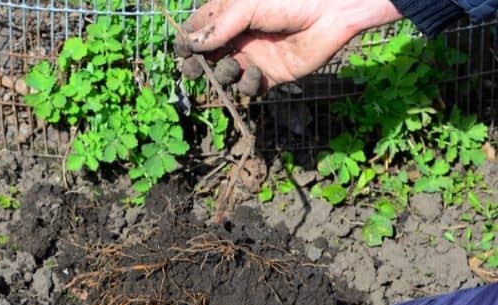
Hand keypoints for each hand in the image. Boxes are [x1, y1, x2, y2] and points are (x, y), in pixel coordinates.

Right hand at [177, 0, 401, 90]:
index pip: (199, 30)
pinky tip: (257, 74)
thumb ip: (217, 27)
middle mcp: (240, 37)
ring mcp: (254, 57)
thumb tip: (187, 44)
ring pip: (225, 75)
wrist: (331, 13)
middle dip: (198, 65)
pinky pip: (249, 88)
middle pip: (208, 56)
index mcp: (230, 15)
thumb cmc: (289, 0)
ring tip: (232, 67)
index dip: (187, 41)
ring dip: (224, 75)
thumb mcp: (246, 6)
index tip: (180, 52)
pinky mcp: (270, 76)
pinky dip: (248, 84)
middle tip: (193, 72)